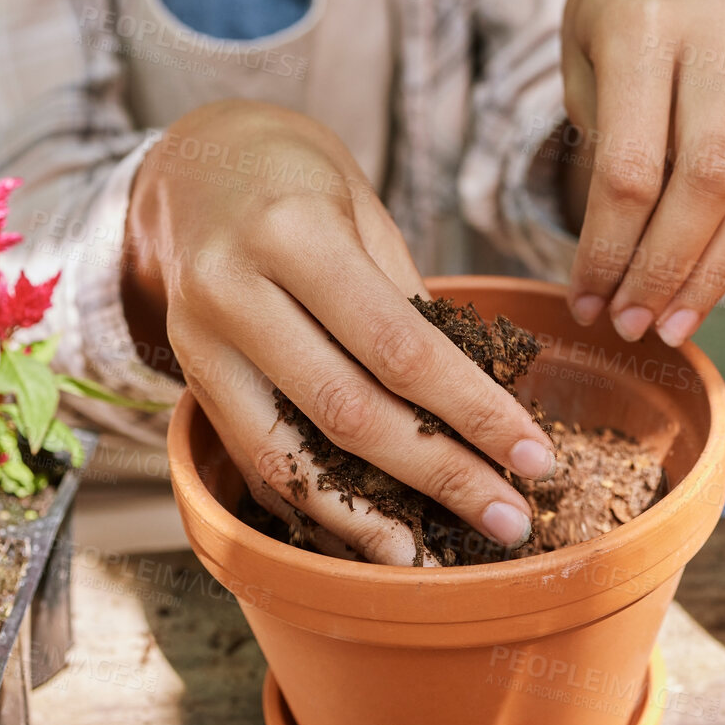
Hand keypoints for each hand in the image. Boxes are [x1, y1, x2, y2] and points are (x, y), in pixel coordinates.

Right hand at [123, 101, 557, 563]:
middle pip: (349, 411)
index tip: (535, 458)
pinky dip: (315, 505)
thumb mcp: (367, 218)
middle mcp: (232, 291)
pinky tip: (367, 535)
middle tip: (510, 519)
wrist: (200, 168)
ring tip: (431, 557)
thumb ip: (410, 309)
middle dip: (440, 475)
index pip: (399, 347)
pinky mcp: (189, 382)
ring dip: (368, 516)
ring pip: (289, 454)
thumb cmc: (307, 189)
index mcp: (293, 234)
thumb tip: (482, 408)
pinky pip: (257, 460)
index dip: (473, 413)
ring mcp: (198, 344)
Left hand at [560, 0, 724, 346]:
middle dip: (666, 271)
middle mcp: (718, 34)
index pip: (631, 167)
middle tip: (630, 327)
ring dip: (713, 273)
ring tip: (670, 326)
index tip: (584, 302)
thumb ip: (605, 157)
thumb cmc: (604, 31)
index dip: (608, 250)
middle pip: (706, 183)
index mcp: (644, 24)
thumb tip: (614, 282)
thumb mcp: (579, 72)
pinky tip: (701, 284)